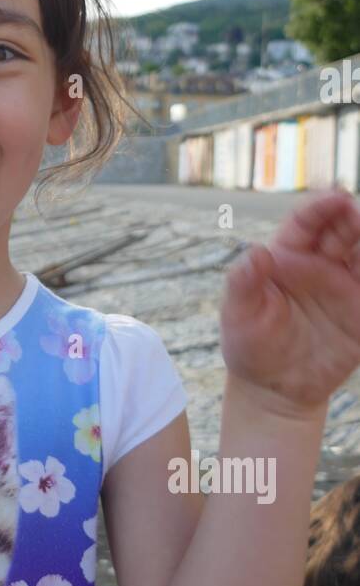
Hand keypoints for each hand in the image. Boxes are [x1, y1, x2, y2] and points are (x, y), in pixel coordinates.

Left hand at [219, 188, 359, 414]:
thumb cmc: (249, 345)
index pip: (307, 222)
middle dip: (355, 217)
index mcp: (288, 257)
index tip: (338, 197)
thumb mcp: (238, 315)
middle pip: (344, 230)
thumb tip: (255, 252)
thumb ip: (243, 283)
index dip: (322, 207)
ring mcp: (344, 287)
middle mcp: (320, 266)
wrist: (272, 388)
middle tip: (359, 216)